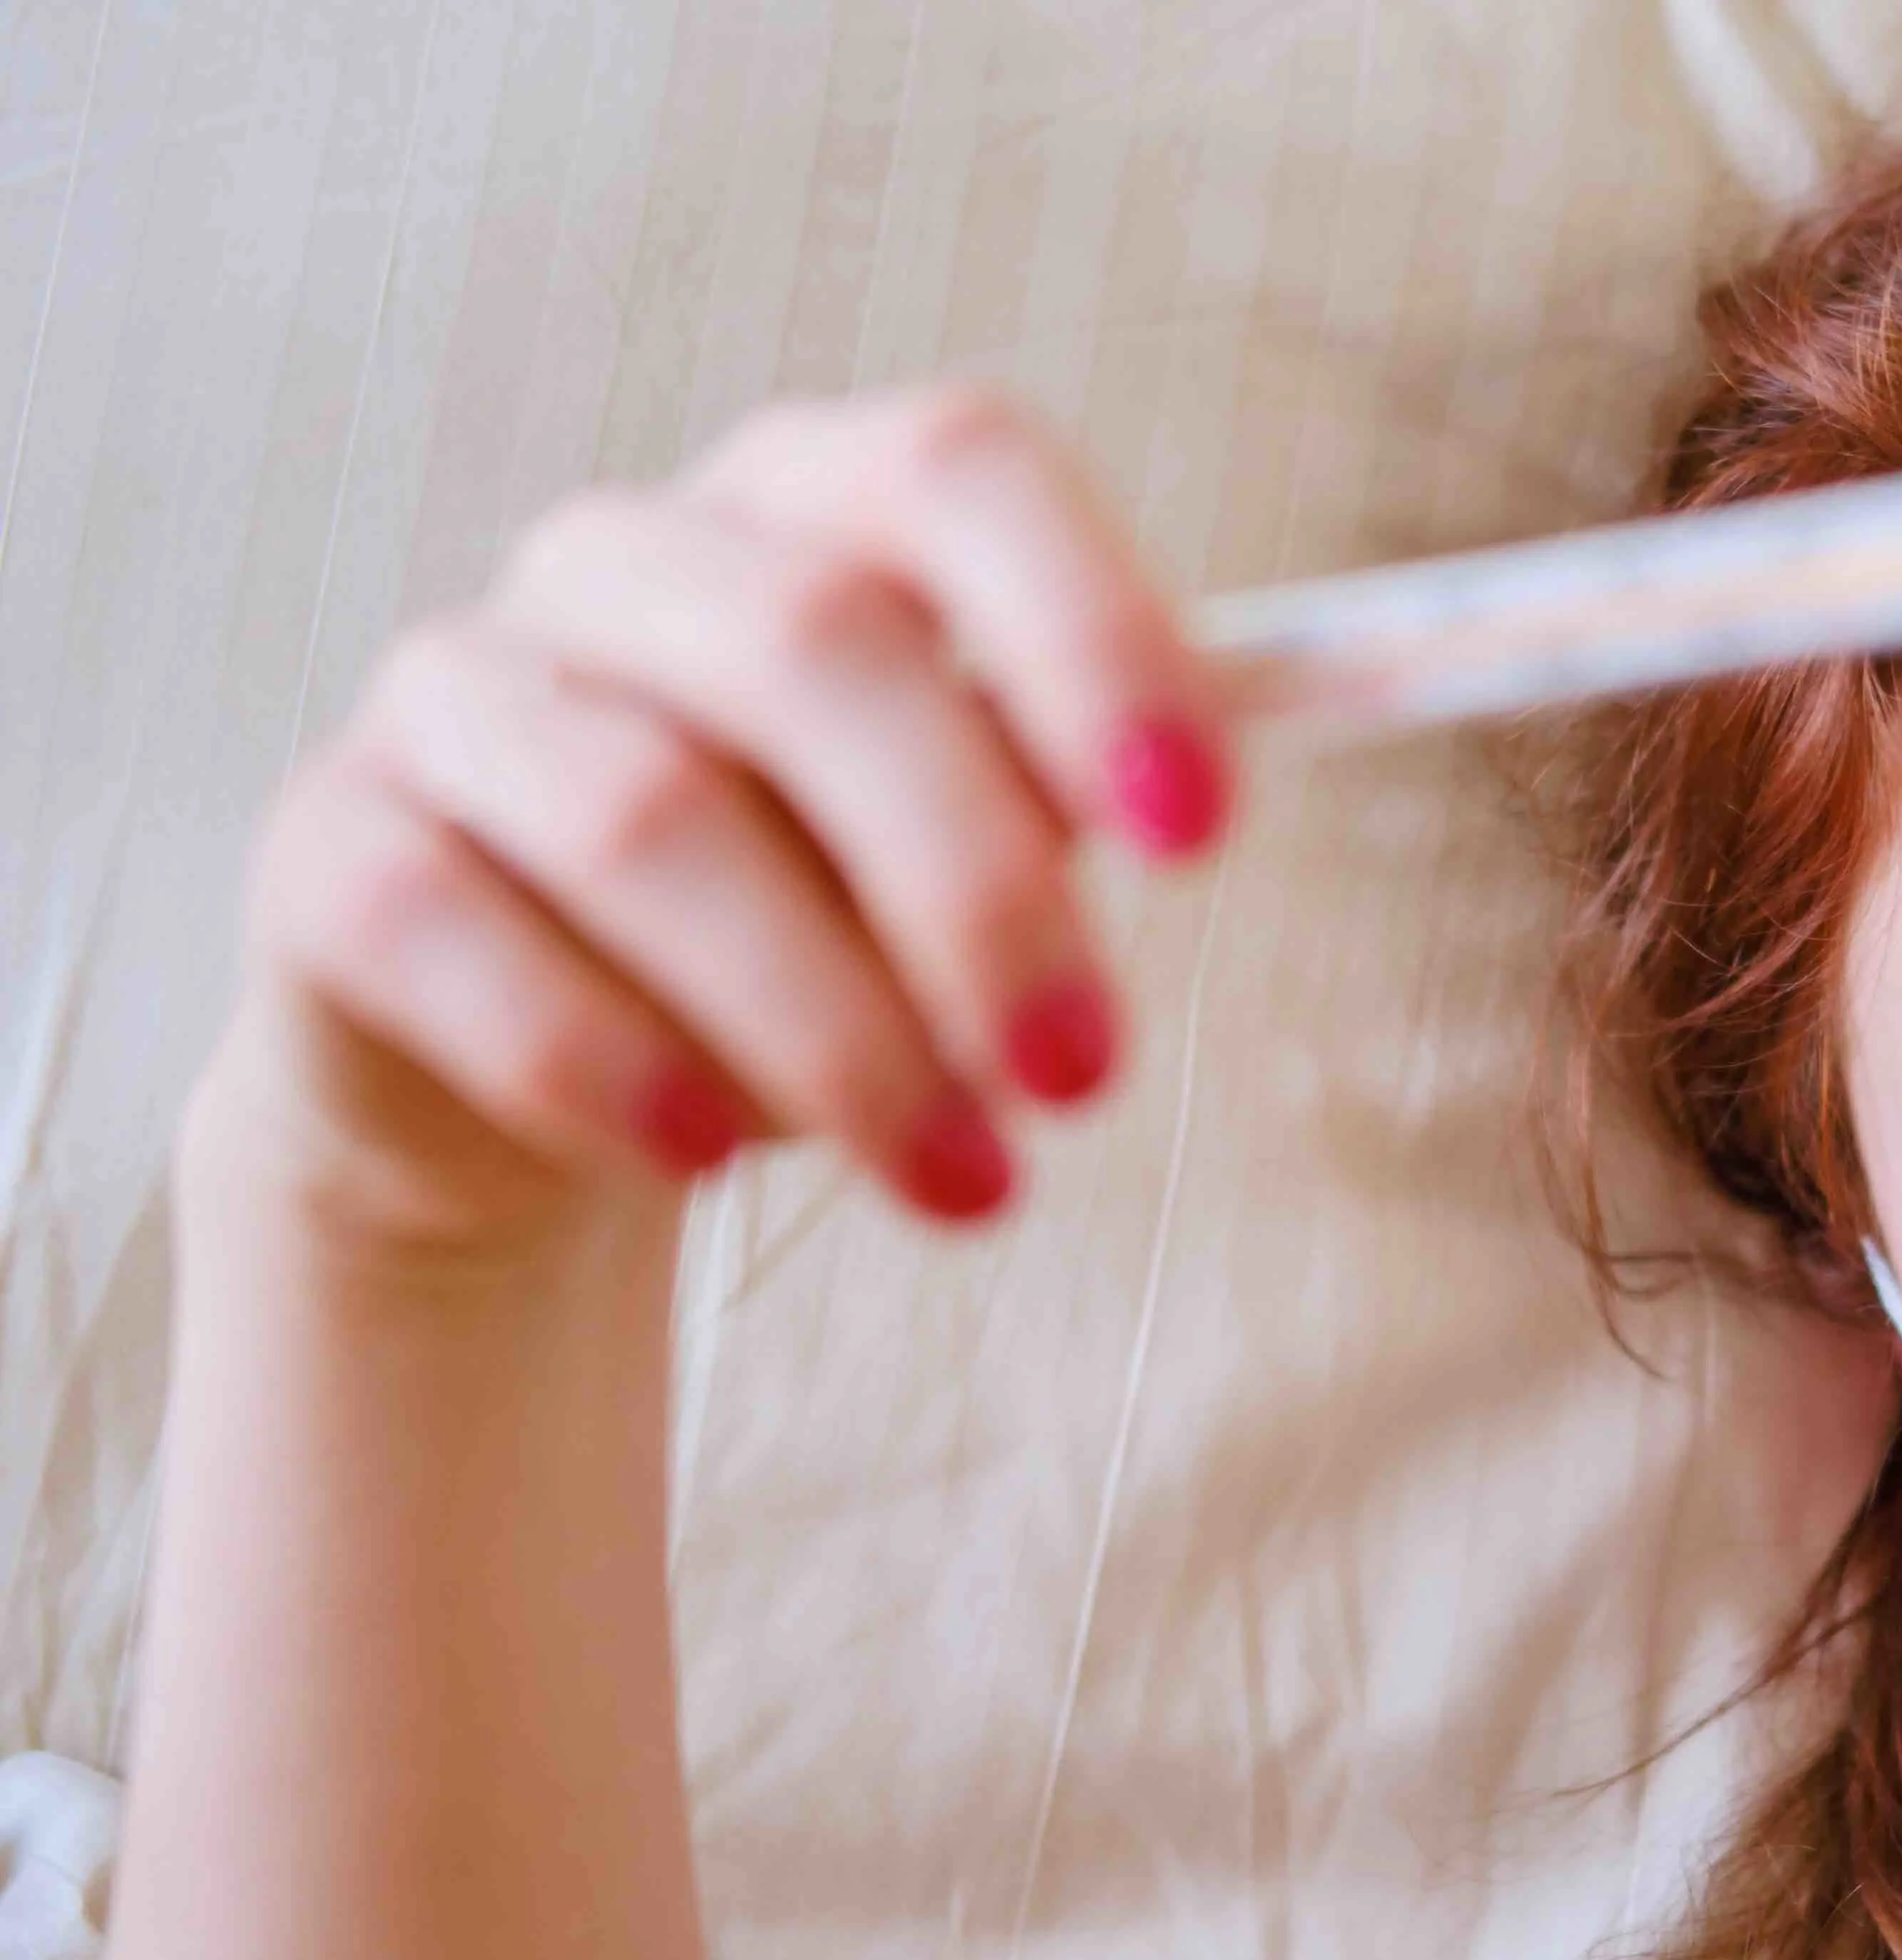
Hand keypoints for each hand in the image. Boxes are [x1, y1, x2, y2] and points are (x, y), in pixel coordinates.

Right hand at [186, 383, 1229, 1258]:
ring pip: (650, 815)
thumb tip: (1205, 787)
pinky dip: (603, 1058)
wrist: (552, 1070)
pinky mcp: (333, 853)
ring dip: (835, 1025)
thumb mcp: (968, 862)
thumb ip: (1069, 801)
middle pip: (819, 652)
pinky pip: (452, 934)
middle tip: (1090, 1083)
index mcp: (815, 510)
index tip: (1208, 836)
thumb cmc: (823, 930)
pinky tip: (713, 1156)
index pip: (963, 473)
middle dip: (982, 891)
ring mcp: (458, 691)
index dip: (1096, 631)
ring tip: (964, 1184)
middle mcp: (628, 562)